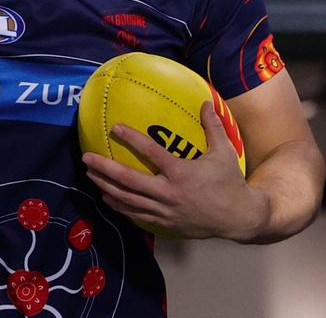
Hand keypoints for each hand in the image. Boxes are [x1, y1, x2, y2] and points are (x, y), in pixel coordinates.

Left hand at [82, 101, 268, 240]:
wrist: (239, 218)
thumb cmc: (230, 183)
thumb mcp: (224, 153)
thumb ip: (213, 127)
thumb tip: (205, 102)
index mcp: (181, 173)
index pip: (151, 152)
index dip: (132, 138)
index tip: (115, 127)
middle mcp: (169, 193)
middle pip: (128, 180)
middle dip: (104, 168)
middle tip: (86, 158)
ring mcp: (165, 211)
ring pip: (127, 200)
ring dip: (106, 186)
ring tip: (90, 175)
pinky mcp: (165, 224)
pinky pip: (136, 214)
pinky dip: (119, 206)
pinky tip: (107, 197)